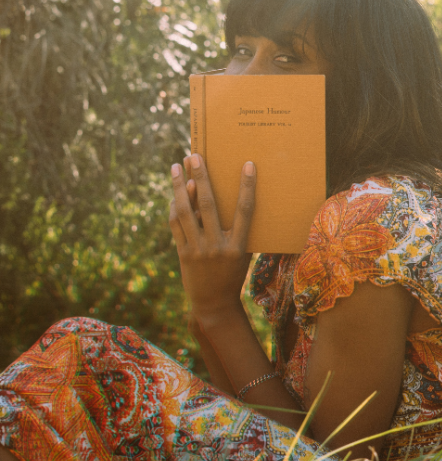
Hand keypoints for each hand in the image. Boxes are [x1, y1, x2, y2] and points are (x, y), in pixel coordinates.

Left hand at [169, 154, 255, 326]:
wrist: (214, 304)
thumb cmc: (233, 276)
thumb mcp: (244, 256)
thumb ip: (240, 232)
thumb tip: (236, 199)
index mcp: (238, 246)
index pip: (245, 211)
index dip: (247, 187)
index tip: (248, 165)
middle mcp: (217, 246)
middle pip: (208, 204)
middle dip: (201, 177)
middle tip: (195, 156)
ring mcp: (197, 249)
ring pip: (185, 211)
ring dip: (179, 186)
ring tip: (177, 166)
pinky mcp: (182, 253)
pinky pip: (175, 224)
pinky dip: (174, 206)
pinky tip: (174, 193)